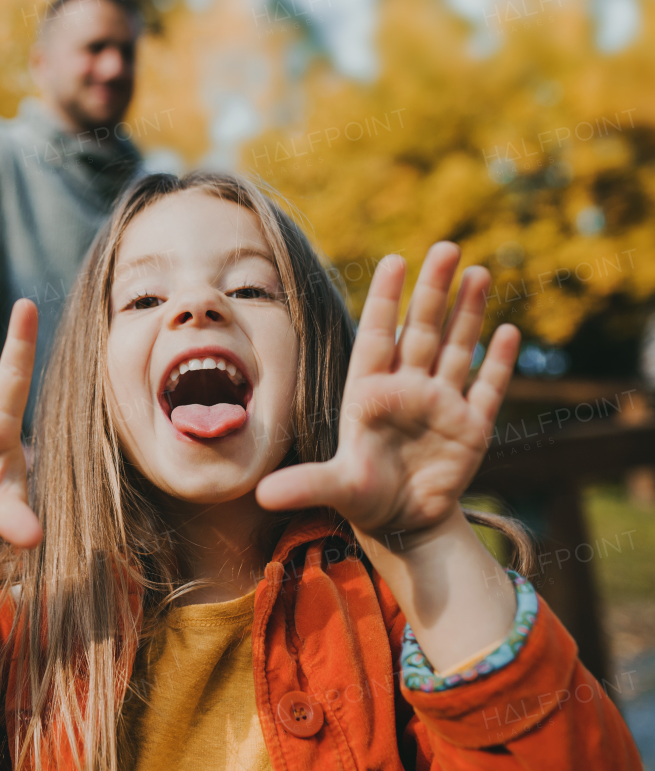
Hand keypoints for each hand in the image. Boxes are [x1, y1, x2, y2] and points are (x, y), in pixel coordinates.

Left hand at [257, 242, 519, 540]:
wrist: (403, 523)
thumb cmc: (363, 496)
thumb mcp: (335, 488)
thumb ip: (305, 485)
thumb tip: (263, 496)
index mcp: (369, 393)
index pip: (376, 336)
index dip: (384, 300)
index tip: (394, 260)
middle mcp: (407, 389)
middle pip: (421, 330)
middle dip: (433, 291)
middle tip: (446, 247)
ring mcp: (442, 404)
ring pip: (456, 348)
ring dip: (468, 313)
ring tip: (478, 271)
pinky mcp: (472, 428)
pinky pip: (487, 389)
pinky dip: (497, 363)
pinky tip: (508, 331)